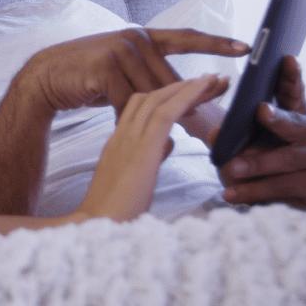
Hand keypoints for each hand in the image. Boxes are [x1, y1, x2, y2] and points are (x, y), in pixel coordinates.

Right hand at [24, 28, 246, 115]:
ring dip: (159, 119)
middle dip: (191, 107)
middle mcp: (135, 38)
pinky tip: (126, 132)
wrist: (45, 78)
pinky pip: (128, 101)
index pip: (186, 37)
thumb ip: (152, 81)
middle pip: (172, 79)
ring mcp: (120, 49)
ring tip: (172, 138)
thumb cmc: (87, 78)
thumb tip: (186, 101)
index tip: (246, 48)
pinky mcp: (106, 66)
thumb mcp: (124, 76)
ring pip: (152, 93)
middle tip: (212, 131)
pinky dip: (129, 120)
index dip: (216, 42)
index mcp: (144, 37)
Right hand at [77, 74, 226, 220]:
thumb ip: (148, 157)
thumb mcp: (132, 178)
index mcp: (117, 143)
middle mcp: (121, 135)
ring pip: (158, 99)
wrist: (94, 227)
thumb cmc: (112, 214)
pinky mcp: (142, 147)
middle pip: (150, 97)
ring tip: (211, 79)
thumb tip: (166, 145)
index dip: (166, 95)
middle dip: (180, 86)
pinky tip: (204, 86)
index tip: (189, 91)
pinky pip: (166, 112)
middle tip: (208, 79)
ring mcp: (129, 139)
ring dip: (187, 86)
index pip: (141, 108)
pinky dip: (187, 95)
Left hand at [218, 56, 305, 207]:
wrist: (292, 195)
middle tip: (261, 113)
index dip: (291, 75)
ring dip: (256, 166)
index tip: (286, 58)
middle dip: (277, 121)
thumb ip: (233, 131)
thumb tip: (216, 133)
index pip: (295, 90)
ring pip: (287, 161)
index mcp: (299, 113)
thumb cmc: (266, 156)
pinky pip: (285, 188)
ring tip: (231, 170)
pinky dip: (255, 192)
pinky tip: (233, 195)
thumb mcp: (250, 140)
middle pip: (296, 126)